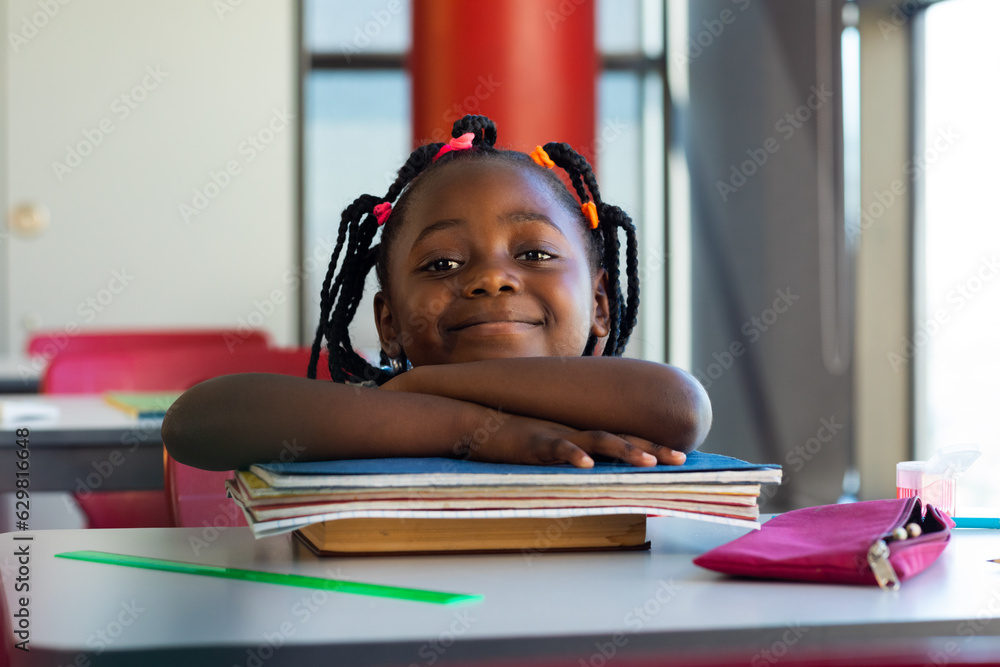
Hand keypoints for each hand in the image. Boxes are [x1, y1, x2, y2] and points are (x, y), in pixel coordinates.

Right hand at [459, 412, 686, 467]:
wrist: (477, 421)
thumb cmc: (513, 437)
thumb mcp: (548, 444)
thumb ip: (571, 451)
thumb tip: (594, 465)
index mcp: (580, 434)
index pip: (623, 438)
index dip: (651, 446)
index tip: (680, 455)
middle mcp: (575, 432)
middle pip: (620, 438)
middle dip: (651, 448)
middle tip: (680, 458)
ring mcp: (556, 435)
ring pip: (595, 440)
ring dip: (623, 450)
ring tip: (646, 461)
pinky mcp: (533, 442)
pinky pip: (556, 448)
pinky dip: (572, 454)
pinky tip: (586, 464)